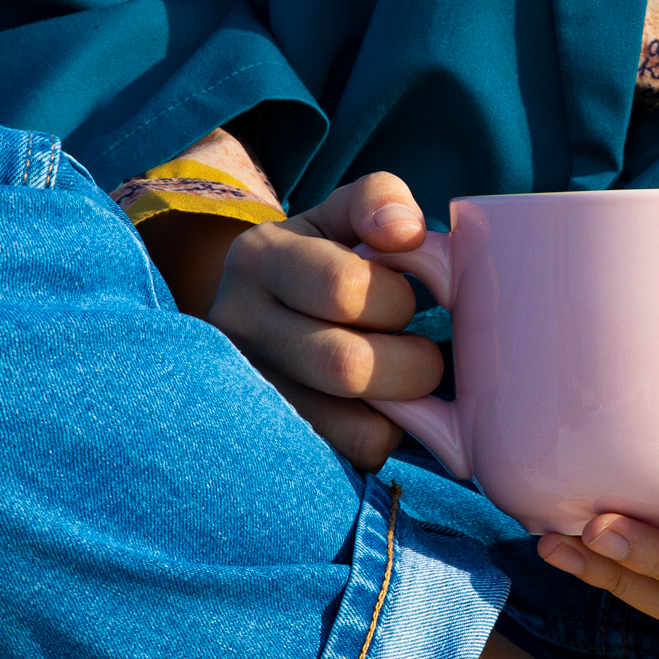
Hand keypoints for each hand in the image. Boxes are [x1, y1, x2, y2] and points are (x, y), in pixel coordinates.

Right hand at [208, 173, 442, 470]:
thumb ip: (380, 200)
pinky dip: (383, 437)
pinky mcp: (268, 445)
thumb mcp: (342, 217)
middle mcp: (236, 328)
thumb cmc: (322, 260)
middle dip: (414, 363)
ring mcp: (246, 393)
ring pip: (355, 426)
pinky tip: (374, 410)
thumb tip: (405, 231)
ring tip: (400, 382)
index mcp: (259, 258)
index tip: (411, 298)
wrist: (257, 312)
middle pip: (347, 366)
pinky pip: (351, 457)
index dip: (399, 299)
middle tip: (422, 353)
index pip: (346, 288)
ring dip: (404, 407)